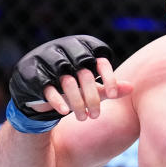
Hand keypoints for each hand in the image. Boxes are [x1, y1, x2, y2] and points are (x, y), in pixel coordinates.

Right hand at [8, 35, 131, 122]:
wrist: (36, 90)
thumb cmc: (70, 87)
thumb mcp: (90, 86)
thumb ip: (108, 86)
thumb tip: (132, 88)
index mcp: (80, 47)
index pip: (99, 58)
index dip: (108, 77)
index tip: (114, 96)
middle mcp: (63, 50)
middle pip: (84, 72)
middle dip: (92, 97)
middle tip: (97, 116)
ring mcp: (47, 60)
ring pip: (67, 81)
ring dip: (78, 103)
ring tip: (84, 118)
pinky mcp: (33, 74)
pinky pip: (47, 87)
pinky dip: (57, 100)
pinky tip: (65, 112)